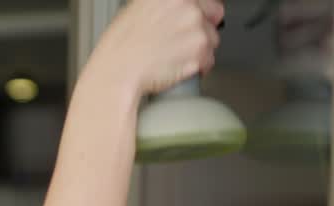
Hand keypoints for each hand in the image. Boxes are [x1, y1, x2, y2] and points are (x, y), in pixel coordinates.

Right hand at [85, 0, 225, 97]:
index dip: (199, 9)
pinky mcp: (200, 51)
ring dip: (199, 48)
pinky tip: (177, 65)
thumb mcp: (139, 8)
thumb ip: (166, 4)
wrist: (118, 72)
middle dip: (203, 27)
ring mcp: (196, 28)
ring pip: (212, 38)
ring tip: (174, 55)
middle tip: (182, 38)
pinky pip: (209, 60)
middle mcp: (188, 5)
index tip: (194, 17)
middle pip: (215, 14)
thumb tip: (177, 6)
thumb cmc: (122, 46)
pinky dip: (197, 66)